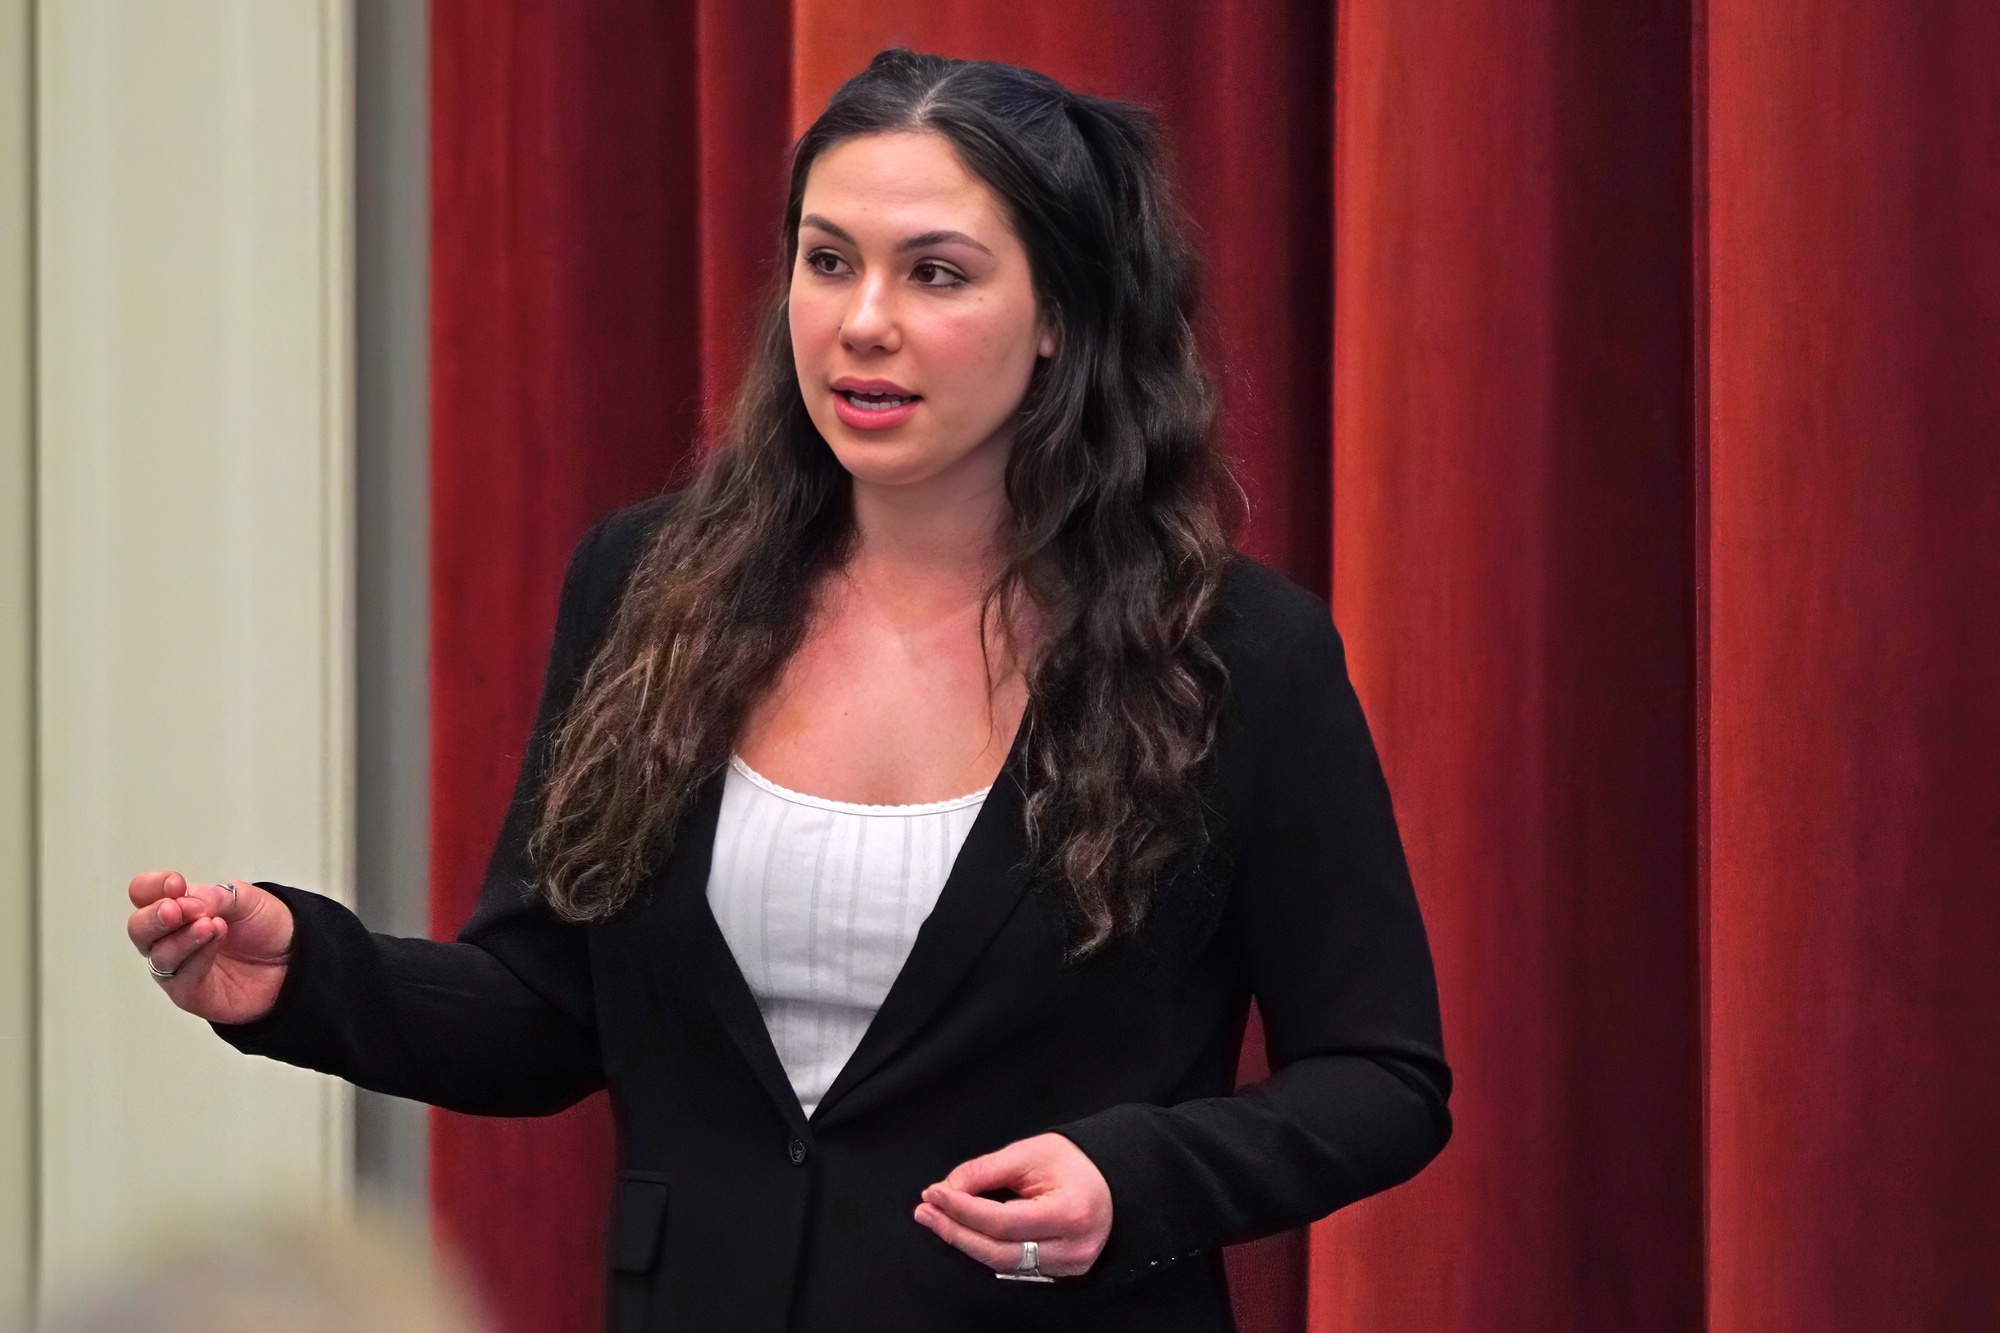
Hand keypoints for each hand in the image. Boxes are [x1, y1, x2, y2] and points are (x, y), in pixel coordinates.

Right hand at [125, 870, 293, 1024]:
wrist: (294, 959)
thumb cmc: (264, 927)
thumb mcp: (245, 899)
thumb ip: (213, 897)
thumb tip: (186, 902)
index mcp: (178, 907)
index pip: (145, 893)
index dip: (152, 886)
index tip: (175, 884)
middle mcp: (170, 937)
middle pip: (140, 928)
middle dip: (154, 917)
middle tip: (175, 910)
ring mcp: (178, 966)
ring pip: (159, 954)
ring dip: (182, 938)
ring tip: (210, 924)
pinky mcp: (190, 992)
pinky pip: (182, 976)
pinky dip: (197, 956)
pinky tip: (214, 939)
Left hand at [913, 1132, 1112, 1278]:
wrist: (1112, 1179)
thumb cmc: (1075, 1162)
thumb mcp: (1029, 1153)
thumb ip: (985, 1172)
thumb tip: (946, 1190)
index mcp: (1069, 1214)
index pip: (1001, 1221)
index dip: (962, 1209)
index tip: (933, 1193)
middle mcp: (1072, 1248)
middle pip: (998, 1251)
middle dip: (955, 1231)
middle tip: (925, 1211)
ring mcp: (1069, 1265)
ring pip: (1003, 1263)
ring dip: (966, 1242)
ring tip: (938, 1220)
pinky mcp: (1062, 1272)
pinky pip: (1015, 1265)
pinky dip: (987, 1249)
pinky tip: (967, 1232)